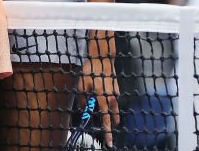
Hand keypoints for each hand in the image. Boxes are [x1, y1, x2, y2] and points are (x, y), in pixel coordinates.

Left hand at [76, 30, 119, 147]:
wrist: (102, 57)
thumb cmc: (91, 70)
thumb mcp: (81, 85)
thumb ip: (82, 99)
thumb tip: (83, 108)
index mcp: (102, 98)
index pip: (106, 119)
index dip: (107, 132)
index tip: (109, 142)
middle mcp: (111, 97)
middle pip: (113, 115)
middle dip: (112, 124)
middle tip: (109, 130)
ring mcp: (115, 91)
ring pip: (114, 107)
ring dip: (111, 113)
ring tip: (108, 116)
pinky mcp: (116, 86)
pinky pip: (114, 98)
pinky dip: (110, 101)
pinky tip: (105, 97)